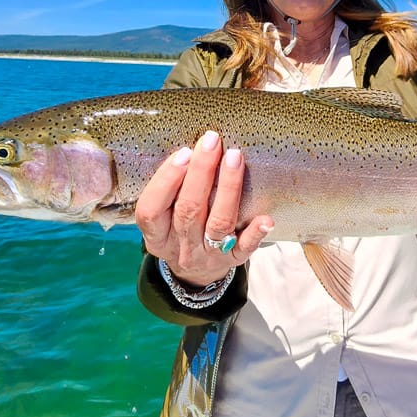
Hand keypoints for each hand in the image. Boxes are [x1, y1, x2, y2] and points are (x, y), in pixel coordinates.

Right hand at [135, 130, 272, 287]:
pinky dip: (255, 233)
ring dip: (227, 188)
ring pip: (218, 223)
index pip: (151, 210)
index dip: (166, 180)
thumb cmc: (180, 231)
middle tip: (212, 141)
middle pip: (189, 210)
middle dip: (201, 172)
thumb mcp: (164, 218)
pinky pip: (245, 248)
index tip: (183, 152)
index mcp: (157, 236)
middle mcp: (181, 247)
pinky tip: (265, 217)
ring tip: (234, 158)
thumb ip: (171, 191)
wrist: (197, 274)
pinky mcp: (233, 260)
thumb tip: (191, 150)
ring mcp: (208, 256)